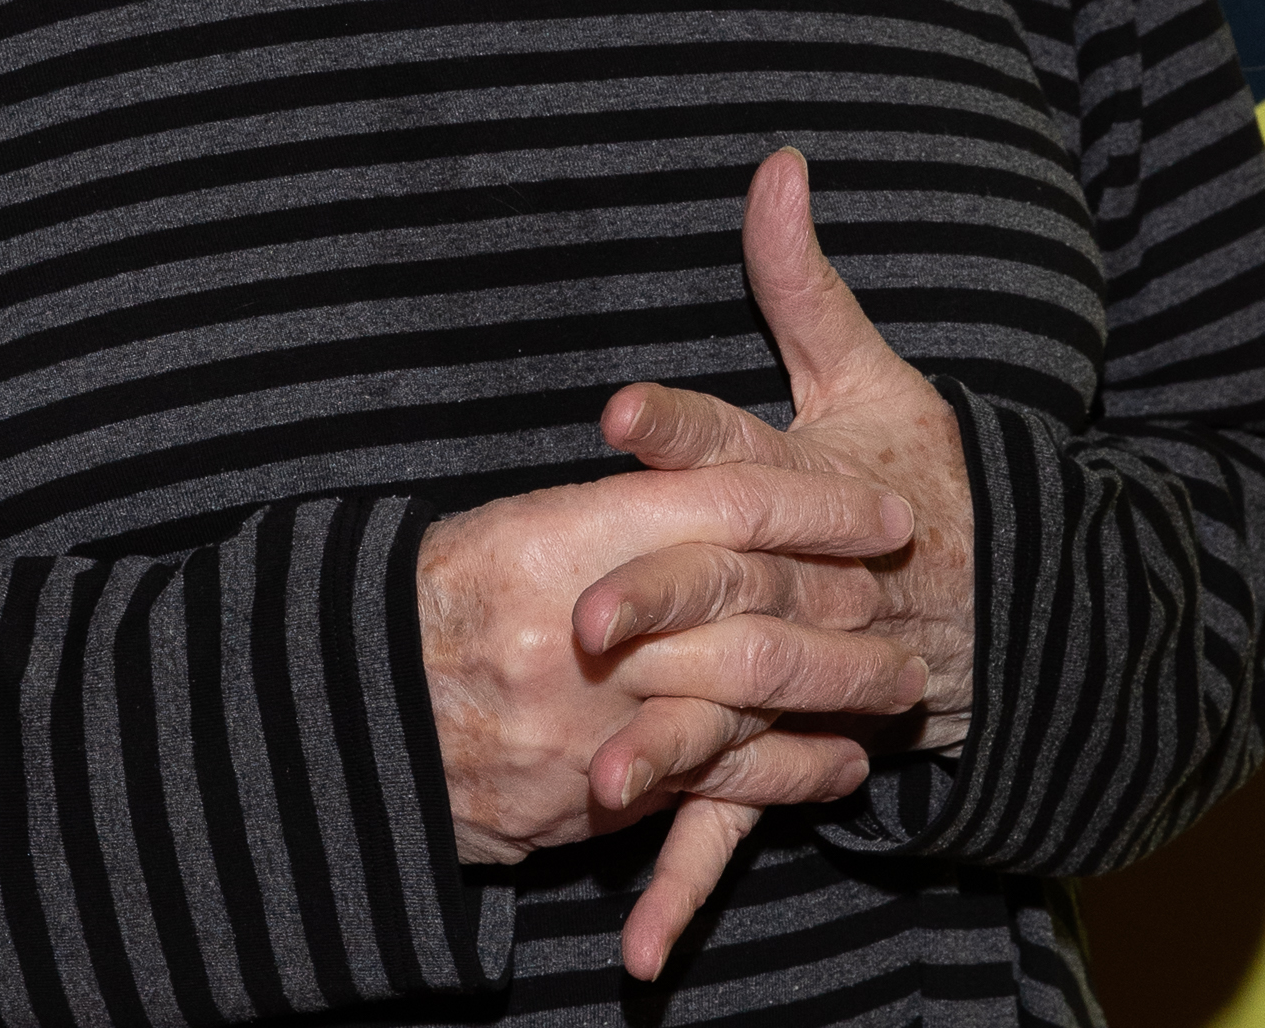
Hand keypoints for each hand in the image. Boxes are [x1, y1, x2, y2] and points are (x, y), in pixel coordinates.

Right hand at [418, 456, 922, 867]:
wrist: (348, 717)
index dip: (813, 503)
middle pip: (749, 605)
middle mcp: (587, 631)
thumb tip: (692, 466)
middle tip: (916, 591)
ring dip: (833, 694)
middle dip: (843, 600)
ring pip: (746, 702)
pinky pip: (711, 788)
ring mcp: (593, 723)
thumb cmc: (436, 597)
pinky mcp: (593, 799)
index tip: (885, 508)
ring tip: (902, 681)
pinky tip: (839, 767)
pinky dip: (784, 775)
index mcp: (568, 535)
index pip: (721, 505)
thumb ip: (616, 500)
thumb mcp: (520, 519)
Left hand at [579, 147, 976, 976]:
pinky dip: (688, 894)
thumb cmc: (926, 472)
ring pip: (739, 721)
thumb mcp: (872, 373)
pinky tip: (631, 955)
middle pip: (734, 590)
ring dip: (671, 757)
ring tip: (590, 784)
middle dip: (663, 603)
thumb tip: (777, 161)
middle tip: (588, 618)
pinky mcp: (809, 757)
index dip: (679, 429)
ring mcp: (816, 684)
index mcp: (816, 484)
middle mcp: (815, 586)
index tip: (614, 411)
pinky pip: (749, 833)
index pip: (741, 446)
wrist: (1025, 607)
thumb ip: (803, 278)